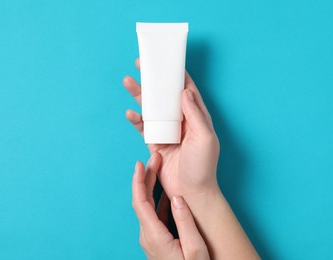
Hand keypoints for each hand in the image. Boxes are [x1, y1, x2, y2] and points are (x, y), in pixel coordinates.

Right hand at [123, 58, 219, 199]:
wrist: (191, 192)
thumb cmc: (202, 167)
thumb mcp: (204, 138)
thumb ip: (195, 114)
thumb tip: (185, 91)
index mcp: (196, 117)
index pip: (186, 90)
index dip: (177, 75)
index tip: (167, 60)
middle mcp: (182, 121)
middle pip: (165, 96)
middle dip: (153, 81)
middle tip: (141, 65)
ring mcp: (168, 131)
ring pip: (152, 109)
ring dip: (140, 96)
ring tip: (128, 82)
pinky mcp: (156, 142)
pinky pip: (144, 127)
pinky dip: (136, 120)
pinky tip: (130, 113)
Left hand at [132, 155, 209, 259]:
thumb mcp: (196, 250)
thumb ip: (186, 222)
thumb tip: (177, 198)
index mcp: (154, 235)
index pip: (140, 202)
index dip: (138, 180)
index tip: (140, 164)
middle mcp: (147, 236)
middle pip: (141, 201)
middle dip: (145, 177)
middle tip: (154, 159)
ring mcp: (150, 238)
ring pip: (146, 207)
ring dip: (151, 187)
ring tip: (159, 170)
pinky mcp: (156, 240)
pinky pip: (153, 215)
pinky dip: (157, 200)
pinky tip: (166, 192)